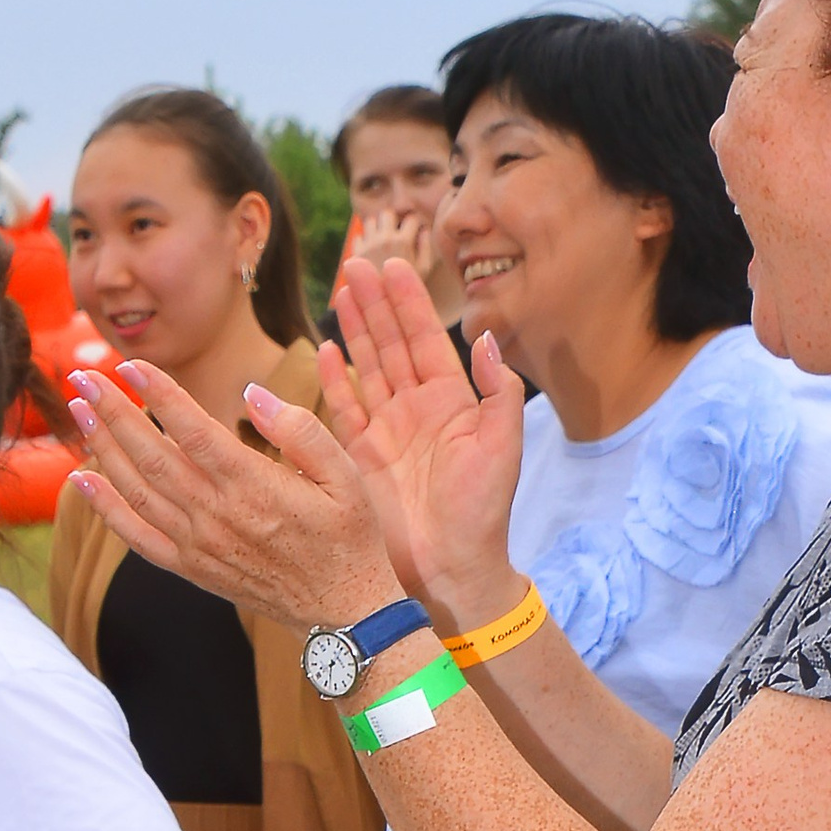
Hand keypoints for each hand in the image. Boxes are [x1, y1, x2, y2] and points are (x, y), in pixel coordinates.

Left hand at [67, 359, 387, 631]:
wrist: (342, 611)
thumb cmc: (349, 536)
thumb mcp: (346, 474)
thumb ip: (300, 429)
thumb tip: (251, 393)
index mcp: (254, 486)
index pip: (192, 430)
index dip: (157, 394)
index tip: (128, 365)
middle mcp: (217, 515)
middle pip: (151, 455)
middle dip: (113, 411)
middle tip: (83, 375)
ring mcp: (198, 545)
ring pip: (137, 490)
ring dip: (102, 448)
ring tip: (79, 410)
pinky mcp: (190, 568)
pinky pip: (137, 537)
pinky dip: (106, 509)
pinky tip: (83, 480)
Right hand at [316, 256, 524, 614]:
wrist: (451, 567)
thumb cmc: (483, 511)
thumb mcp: (503, 445)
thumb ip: (500, 390)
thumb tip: (485, 338)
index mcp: (451, 401)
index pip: (426, 338)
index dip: (409, 302)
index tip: (393, 265)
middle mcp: (415, 409)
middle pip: (392, 343)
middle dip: (374, 303)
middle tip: (356, 262)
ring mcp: (386, 431)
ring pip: (367, 367)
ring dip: (354, 329)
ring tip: (340, 291)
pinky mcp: (360, 457)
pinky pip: (344, 409)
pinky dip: (335, 380)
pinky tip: (326, 350)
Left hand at [348, 199, 439, 283]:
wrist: (382, 310)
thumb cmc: (408, 292)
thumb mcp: (424, 270)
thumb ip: (426, 246)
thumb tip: (424, 230)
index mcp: (403, 241)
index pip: (411, 218)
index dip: (414, 224)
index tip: (414, 232)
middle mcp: (383, 239)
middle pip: (388, 213)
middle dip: (393, 220)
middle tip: (397, 233)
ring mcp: (367, 246)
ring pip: (370, 221)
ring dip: (377, 228)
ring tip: (383, 242)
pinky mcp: (354, 254)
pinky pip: (359, 237)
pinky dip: (365, 241)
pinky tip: (372, 253)